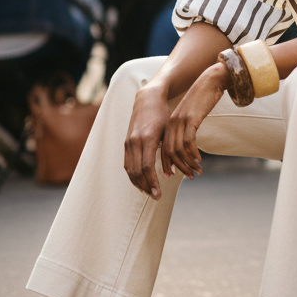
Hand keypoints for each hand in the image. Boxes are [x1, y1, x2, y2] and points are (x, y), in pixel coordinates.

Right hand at [124, 83, 172, 199]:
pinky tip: (140, 182)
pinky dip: (132, 175)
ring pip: (130, 169)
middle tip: (156, 197)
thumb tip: (170, 174)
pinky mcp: (126, 142)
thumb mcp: (169, 131)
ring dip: (138, 183)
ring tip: (148, 192)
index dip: (152, 183)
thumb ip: (168, 152)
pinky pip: (127, 163)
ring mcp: (128, 142)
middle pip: (137, 171)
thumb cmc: (163, 115)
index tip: (158, 194)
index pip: (147, 167)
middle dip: (146, 187)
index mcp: (147, 139)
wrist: (148, 100)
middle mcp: (135, 141)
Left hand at [160, 62, 229, 180]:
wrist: (211, 81)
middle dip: (177, 168)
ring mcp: (180, 121)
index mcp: (169, 123)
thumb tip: (185, 145)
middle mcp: (172, 123)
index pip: (162, 148)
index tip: (170, 176)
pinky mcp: (191, 119)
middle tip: (189, 177)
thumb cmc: (202, 99)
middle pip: (168, 152)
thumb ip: (184, 129)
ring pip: (178, 150)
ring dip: (188, 163)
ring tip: (196, 172)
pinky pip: (189, 142)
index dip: (165, 164)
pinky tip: (199, 160)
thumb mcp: (190, 116)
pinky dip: (193, 154)